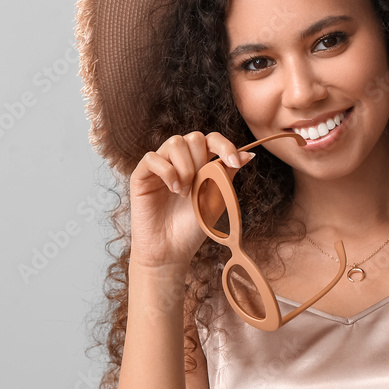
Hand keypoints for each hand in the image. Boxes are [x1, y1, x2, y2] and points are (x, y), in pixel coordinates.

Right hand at [128, 131, 254, 272]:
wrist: (171, 251)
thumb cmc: (193, 227)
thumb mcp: (217, 198)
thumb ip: (227, 174)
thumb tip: (247, 155)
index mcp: (199, 163)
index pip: (212, 139)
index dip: (225, 145)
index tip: (234, 162)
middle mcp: (179, 161)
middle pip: (193, 137)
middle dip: (201, 160)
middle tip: (198, 187)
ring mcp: (159, 166)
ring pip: (174, 142)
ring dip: (185, 167)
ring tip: (185, 192)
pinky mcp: (141, 175)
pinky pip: (152, 158)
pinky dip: (166, 171)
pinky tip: (173, 189)